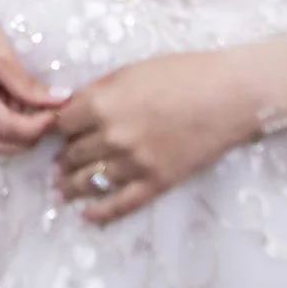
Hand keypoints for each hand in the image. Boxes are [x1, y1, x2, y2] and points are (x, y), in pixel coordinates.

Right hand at [0, 0, 67, 155]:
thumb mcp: (0, 49)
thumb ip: (27, 84)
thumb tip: (59, 102)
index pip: (5, 127)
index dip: (35, 127)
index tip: (57, 114)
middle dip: (25, 139)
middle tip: (47, 118)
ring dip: (11, 134)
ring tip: (27, 108)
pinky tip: (8, 103)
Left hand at [52, 49, 258, 224]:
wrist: (228, 96)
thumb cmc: (181, 73)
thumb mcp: (129, 71)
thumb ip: (97, 92)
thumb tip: (71, 110)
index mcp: (101, 104)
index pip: (62, 124)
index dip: (58, 128)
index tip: (59, 132)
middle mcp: (112, 136)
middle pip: (73, 154)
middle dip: (64, 157)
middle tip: (58, 162)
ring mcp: (134, 163)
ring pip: (90, 180)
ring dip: (71, 186)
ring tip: (61, 190)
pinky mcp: (157, 182)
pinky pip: (121, 203)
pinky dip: (100, 213)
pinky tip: (86, 215)